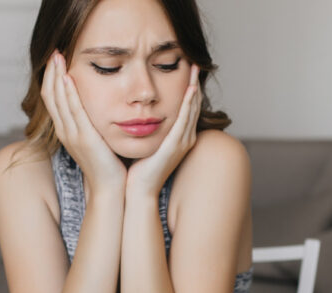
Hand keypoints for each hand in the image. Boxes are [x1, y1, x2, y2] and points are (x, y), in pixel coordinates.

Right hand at [41, 50, 126, 196]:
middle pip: (50, 95)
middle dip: (51, 72)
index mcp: (66, 131)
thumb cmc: (108, 165)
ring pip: (58, 100)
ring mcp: (72, 135)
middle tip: (54, 51)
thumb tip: (96, 107)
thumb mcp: (96, 140)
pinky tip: (69, 77)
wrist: (110, 189)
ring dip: (57, 76)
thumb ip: (92, 123)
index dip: (51, 78)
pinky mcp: (84, 138)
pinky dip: (69, 92)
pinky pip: (73, 110)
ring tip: (58, 56)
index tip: (56, 60)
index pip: (52, 99)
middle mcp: (64, 131)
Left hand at [126, 64, 201, 196]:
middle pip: (193, 105)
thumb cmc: (137, 169)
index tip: (186, 70)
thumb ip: (145, 127)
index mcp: (178, 138)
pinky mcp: (176, 146)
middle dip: (194, 83)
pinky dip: (188, 104)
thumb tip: (138, 113)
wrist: (136, 190)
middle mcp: (185, 139)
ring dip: (194, 88)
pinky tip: (189, 90)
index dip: (188, 90)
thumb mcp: (144, 142)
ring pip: (191, 110)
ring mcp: (183, 142)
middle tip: (195, 62)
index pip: (187, 109)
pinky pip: (185, 120)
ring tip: (194, 69)